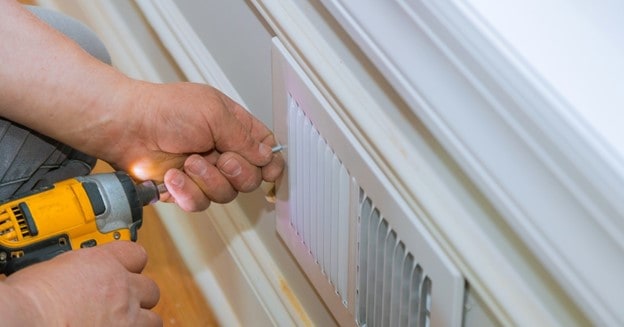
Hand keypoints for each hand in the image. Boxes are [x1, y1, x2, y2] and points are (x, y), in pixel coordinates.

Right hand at [2, 242, 160, 326]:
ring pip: (152, 319)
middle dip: (138, 297)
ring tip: (122, 325)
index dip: (130, 265)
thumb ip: (74, 271)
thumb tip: (68, 277)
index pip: (136, 254)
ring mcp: (125, 316)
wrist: (22, 322)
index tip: (125, 271)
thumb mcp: (51, 269)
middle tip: (121, 305)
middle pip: (150, 288)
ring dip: (139, 322)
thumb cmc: (26, 300)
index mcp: (102, 264)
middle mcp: (120, 288)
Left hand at [98, 82, 283, 211]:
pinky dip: (188, 192)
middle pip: (252, 178)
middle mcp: (223, 151)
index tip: (269, 170)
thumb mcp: (214, 113)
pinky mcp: (186, 190)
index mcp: (235, 127)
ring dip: (208, 180)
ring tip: (189, 162)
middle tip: (220, 158)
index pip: (266, 150)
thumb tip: (267, 155)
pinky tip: (174, 177)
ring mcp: (205, 172)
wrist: (127, 127)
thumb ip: (245, 137)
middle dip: (238, 172)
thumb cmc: (165, 110)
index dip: (271, 163)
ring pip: (227, 194)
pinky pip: (200, 203)